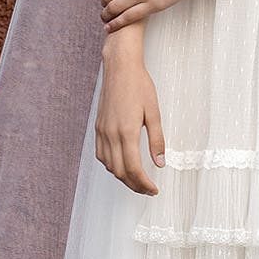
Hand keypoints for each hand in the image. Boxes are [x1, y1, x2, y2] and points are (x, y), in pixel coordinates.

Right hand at [96, 59, 164, 193]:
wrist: (120, 67)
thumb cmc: (139, 86)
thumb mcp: (154, 112)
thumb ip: (157, 140)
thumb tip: (160, 163)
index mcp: (127, 132)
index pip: (134, 169)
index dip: (144, 184)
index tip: (154, 190)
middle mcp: (111, 134)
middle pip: (120, 172)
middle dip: (134, 185)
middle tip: (148, 189)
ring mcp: (102, 131)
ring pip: (109, 165)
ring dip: (122, 177)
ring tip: (137, 180)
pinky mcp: (98, 127)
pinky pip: (101, 154)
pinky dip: (111, 165)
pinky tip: (121, 164)